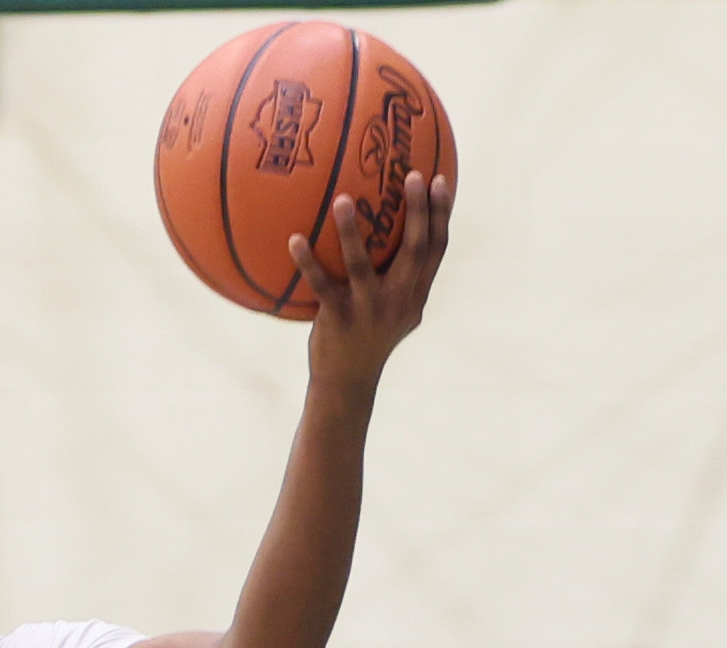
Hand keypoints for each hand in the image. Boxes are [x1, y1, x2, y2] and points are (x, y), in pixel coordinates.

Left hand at [293, 172, 451, 388]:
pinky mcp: (338, 320)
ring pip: (362, 264)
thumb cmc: (369, 341)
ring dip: (351, 230)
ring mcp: (367, 311)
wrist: (347, 385)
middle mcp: (397, 301)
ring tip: (342, 199)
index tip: (438, 179)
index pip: (436, 249)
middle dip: (416, 210)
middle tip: (409, 174)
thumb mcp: (396, 314)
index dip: (440, 214)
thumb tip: (403, 236)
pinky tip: (294, 239)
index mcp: (415, 296)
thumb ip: (403, 281)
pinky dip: (307, 261)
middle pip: (413, 249)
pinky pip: (321, 285)